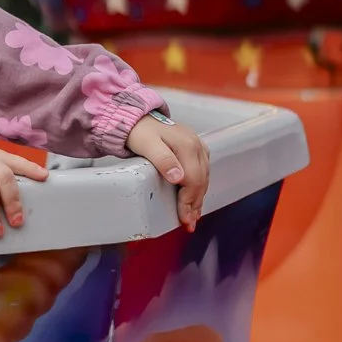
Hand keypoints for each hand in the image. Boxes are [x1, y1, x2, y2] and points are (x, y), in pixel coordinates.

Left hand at [124, 114, 209, 229]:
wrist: (138, 118)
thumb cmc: (140, 132)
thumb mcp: (147, 144)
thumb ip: (162, 160)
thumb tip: (178, 177)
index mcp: (187, 145)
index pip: (193, 180)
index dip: (189, 201)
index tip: (184, 218)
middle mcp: (196, 145)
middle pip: (201, 181)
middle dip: (195, 204)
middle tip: (189, 223)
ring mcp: (197, 146)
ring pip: (203, 177)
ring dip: (198, 198)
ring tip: (192, 216)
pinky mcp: (195, 148)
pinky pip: (202, 171)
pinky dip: (199, 186)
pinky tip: (194, 197)